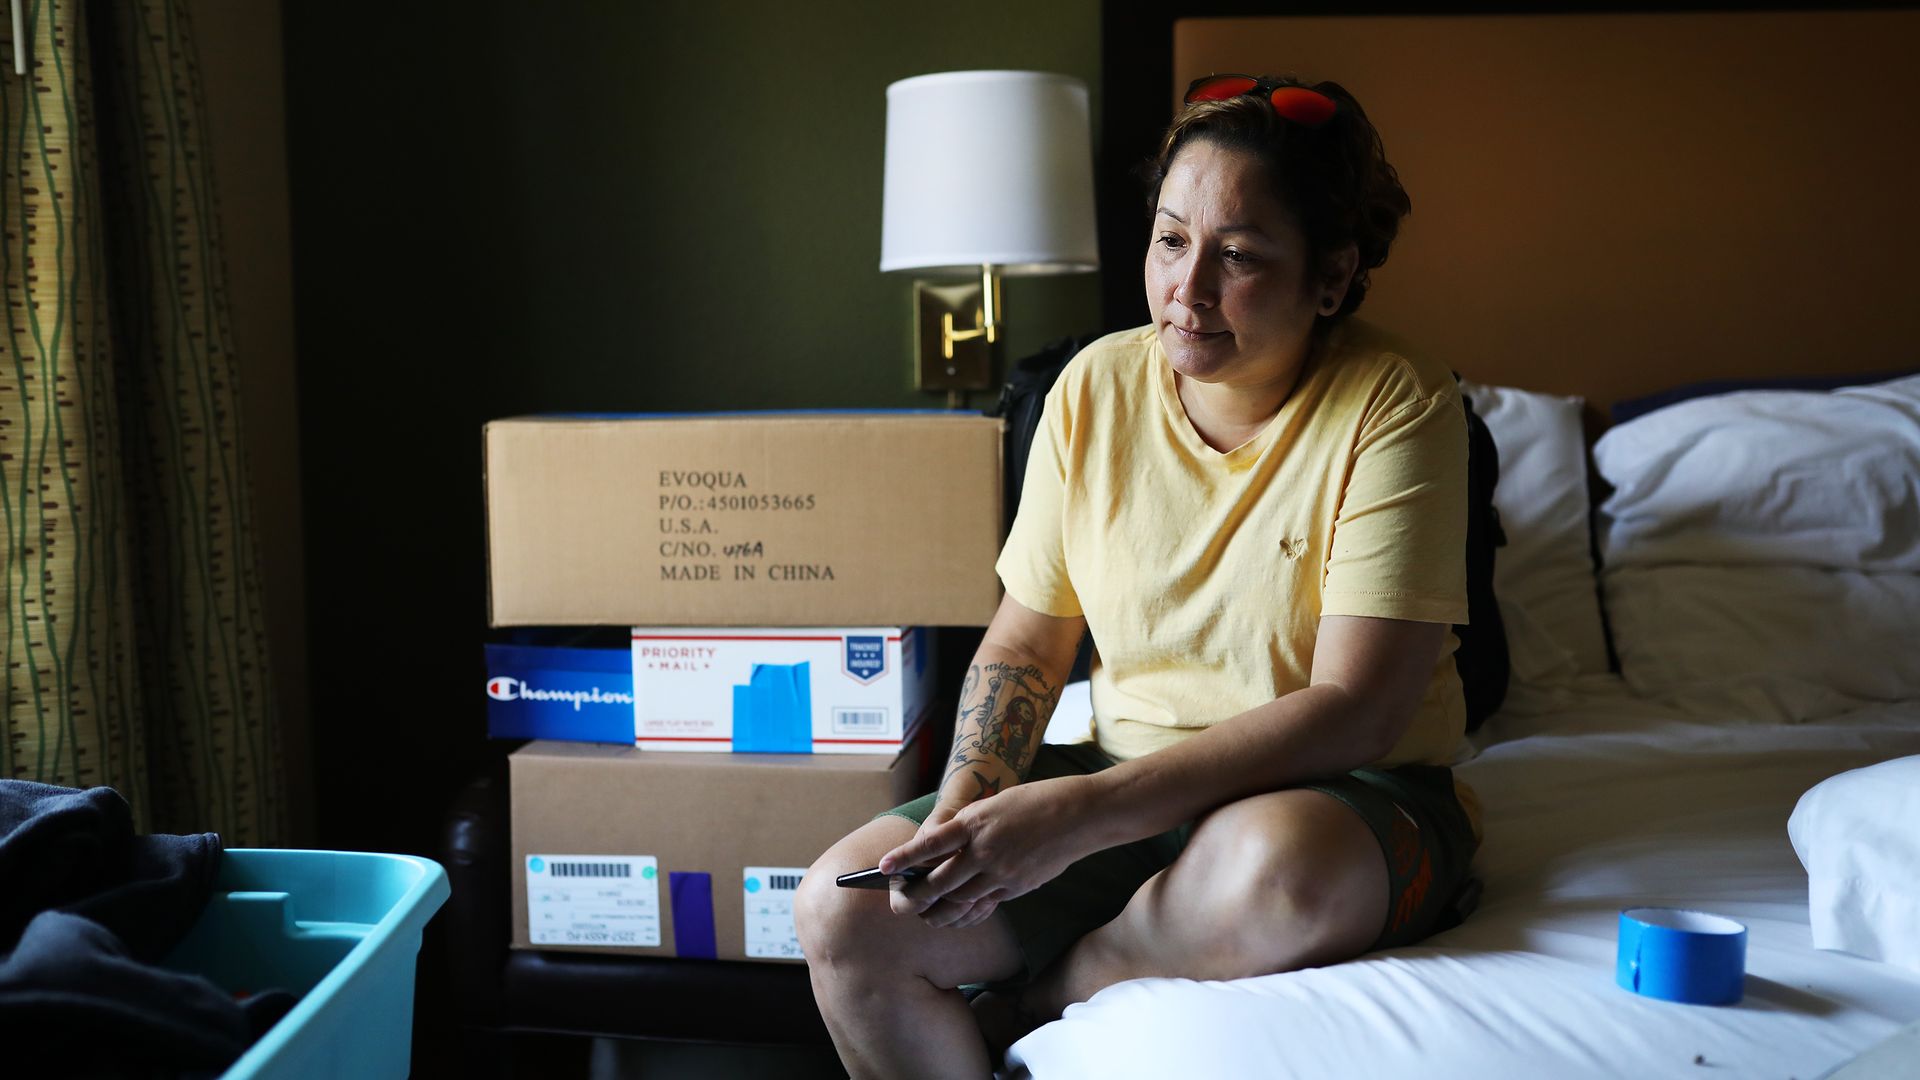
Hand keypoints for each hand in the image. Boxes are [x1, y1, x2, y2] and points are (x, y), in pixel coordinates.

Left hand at [882, 776, 1096, 928]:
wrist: (1078, 815)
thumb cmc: (1034, 802)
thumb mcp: (993, 805)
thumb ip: (968, 828)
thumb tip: (943, 852)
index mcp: (975, 823)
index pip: (931, 844)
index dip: (904, 858)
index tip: (883, 867)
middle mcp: (985, 850)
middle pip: (940, 883)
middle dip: (916, 896)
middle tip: (902, 902)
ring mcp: (1003, 872)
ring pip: (961, 900)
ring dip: (940, 910)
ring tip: (926, 914)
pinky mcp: (1018, 887)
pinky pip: (986, 904)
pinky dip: (969, 910)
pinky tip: (959, 913)